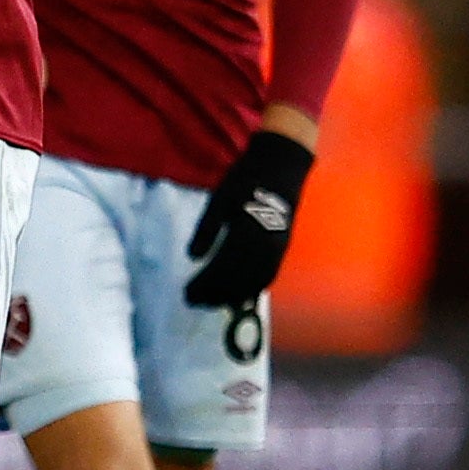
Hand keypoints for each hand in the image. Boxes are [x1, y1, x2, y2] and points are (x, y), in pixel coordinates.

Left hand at [183, 127, 315, 310]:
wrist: (280, 166)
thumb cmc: (245, 181)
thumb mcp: (219, 201)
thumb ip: (206, 230)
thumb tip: (192, 257)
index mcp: (244, 233)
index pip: (221, 269)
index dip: (204, 284)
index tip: (186, 293)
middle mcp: (264, 246)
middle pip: (237, 281)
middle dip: (215, 294)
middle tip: (194, 301)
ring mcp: (276, 248)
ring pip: (254, 282)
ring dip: (233, 296)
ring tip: (212, 302)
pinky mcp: (282, 247)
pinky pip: (268, 276)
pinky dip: (252, 289)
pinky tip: (239, 293)